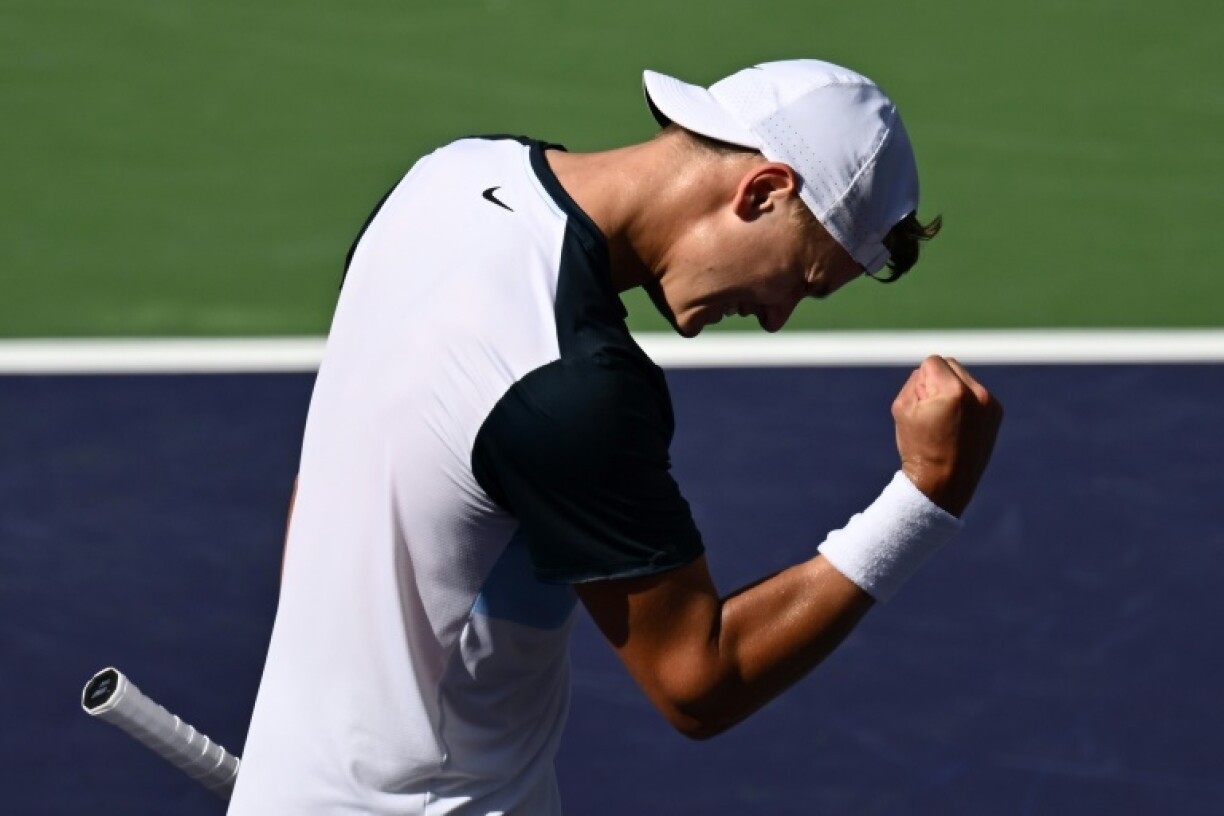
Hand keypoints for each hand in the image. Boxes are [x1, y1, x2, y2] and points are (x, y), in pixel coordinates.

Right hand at [892, 356, 1002, 516]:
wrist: (944, 483)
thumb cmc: (918, 446)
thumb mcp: (902, 408)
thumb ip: (914, 380)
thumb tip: (929, 371)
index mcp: (953, 391)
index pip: (932, 362)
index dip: (920, 382)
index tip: (922, 407)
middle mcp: (978, 393)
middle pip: (951, 365)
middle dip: (937, 382)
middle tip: (932, 413)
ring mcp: (990, 403)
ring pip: (964, 378)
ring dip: (952, 390)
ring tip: (945, 420)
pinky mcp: (997, 412)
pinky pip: (976, 393)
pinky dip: (965, 403)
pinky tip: (958, 425)